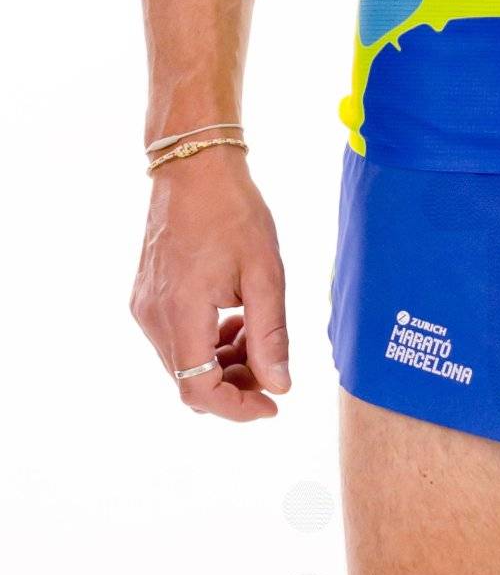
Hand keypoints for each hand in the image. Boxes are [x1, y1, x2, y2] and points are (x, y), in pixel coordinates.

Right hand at [130, 147, 288, 420]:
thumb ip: (271, 336)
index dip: (237, 408)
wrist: (194, 166)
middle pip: (192, 383)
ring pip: (186, 365)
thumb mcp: (266, 275)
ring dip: (224, 363)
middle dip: (236, 385)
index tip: (272, 405)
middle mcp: (153, 316)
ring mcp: (145, 307)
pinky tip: (235, 319)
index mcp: (181, 312)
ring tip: (255, 331)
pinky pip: (178, 341)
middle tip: (271, 364)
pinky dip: (209, 344)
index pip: (200, 391)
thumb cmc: (232, 211)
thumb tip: (279, 387)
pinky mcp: (147, 298)